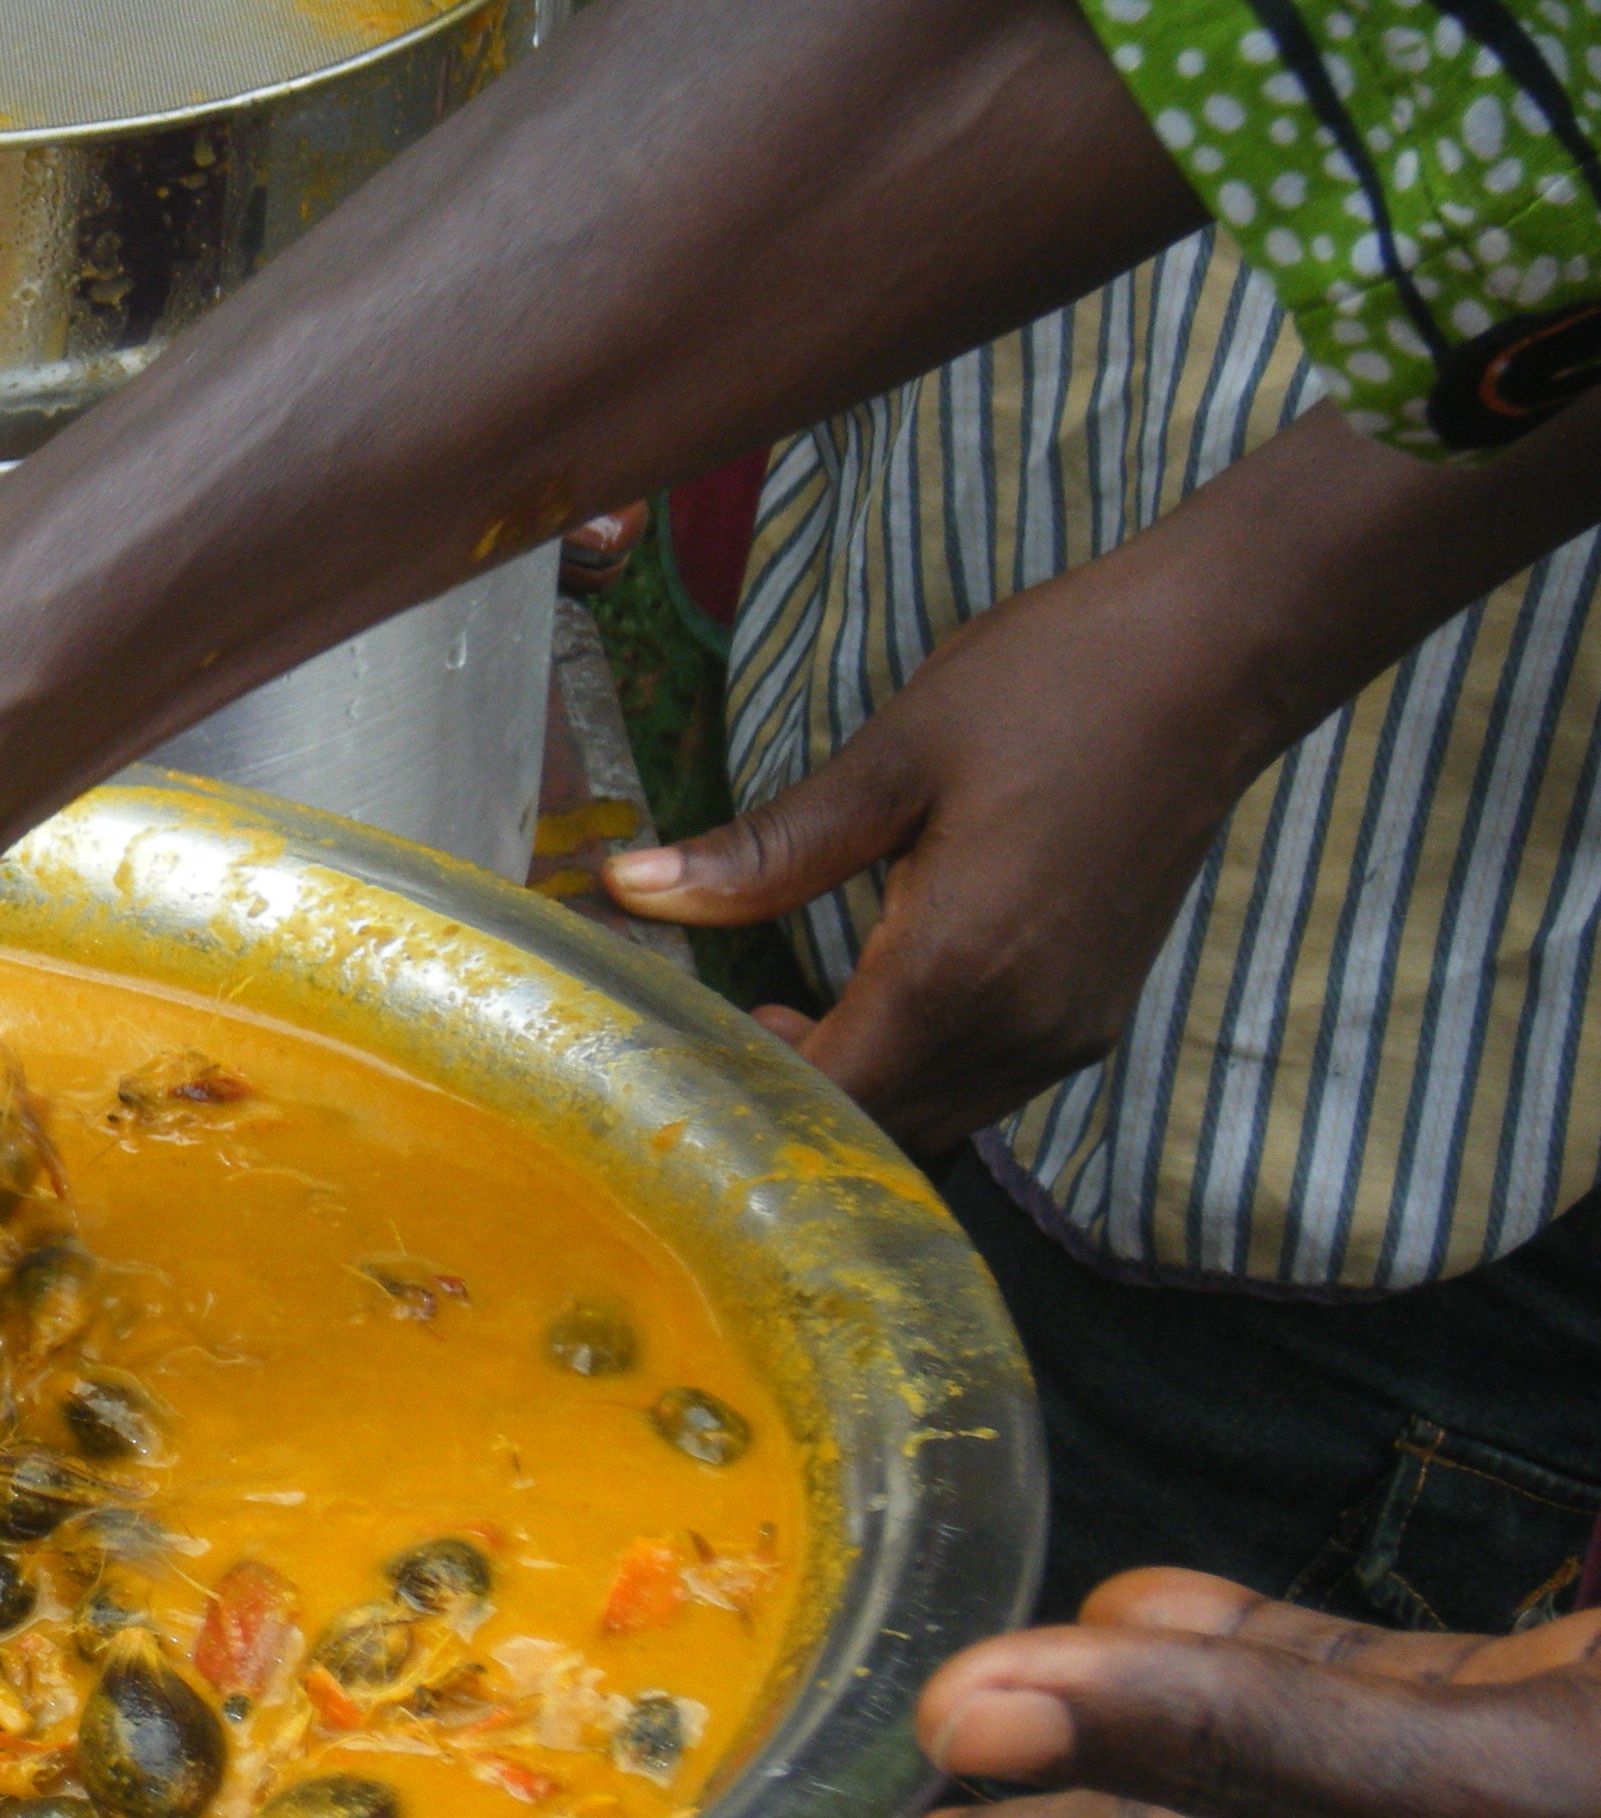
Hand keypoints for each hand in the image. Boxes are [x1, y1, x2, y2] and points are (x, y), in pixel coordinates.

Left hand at [602, 533, 1261, 1158]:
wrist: (1219, 656)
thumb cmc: (1054, 686)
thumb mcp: (891, 762)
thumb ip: (765, 854)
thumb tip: (628, 889)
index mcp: (957, 970)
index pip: (826, 1100)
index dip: (743, 1096)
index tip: (682, 1052)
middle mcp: (1020, 1029)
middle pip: (877, 1130)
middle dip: (790, 1101)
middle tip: (727, 1027)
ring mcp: (1067, 1032)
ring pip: (931, 1119)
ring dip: (855, 1090)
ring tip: (790, 1014)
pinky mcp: (1093, 1017)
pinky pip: (983, 1086)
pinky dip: (915, 1071)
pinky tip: (876, 999)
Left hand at [671, 1569, 1600, 1817]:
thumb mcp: (1494, 1778)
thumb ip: (1243, 1735)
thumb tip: (964, 1704)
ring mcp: (1413, 1810)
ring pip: (1158, 1801)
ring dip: (1019, 1788)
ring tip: (880, 1781)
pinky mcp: (1489, 1724)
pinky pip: (1297, 1700)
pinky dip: (1194, 1659)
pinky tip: (1117, 1612)